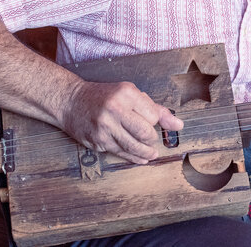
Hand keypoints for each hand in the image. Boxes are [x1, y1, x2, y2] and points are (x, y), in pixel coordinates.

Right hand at [62, 80, 182, 163]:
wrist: (72, 102)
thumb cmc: (104, 97)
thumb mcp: (129, 94)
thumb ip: (154, 109)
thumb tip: (178, 125)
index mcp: (126, 93)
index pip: (153, 116)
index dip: (155, 122)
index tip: (151, 123)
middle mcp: (115, 109)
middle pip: (145, 133)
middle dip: (152, 140)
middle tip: (152, 140)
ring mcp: (105, 126)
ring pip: (134, 147)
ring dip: (146, 153)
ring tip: (151, 153)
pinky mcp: (98, 141)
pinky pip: (121, 153)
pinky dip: (133, 158)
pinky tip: (140, 158)